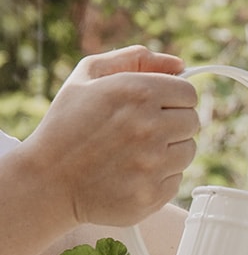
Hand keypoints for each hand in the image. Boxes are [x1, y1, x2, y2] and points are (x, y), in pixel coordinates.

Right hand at [21, 46, 197, 227]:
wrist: (48, 180)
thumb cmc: (67, 124)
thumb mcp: (88, 76)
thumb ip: (134, 60)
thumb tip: (179, 63)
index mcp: (138, 93)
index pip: (188, 93)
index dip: (174, 99)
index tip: (159, 105)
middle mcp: (150, 127)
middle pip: (192, 122)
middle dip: (173, 123)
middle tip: (144, 130)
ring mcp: (153, 164)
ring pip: (189, 151)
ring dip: (170, 150)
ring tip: (137, 151)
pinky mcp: (153, 194)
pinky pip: (176, 179)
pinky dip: (160, 176)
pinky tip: (132, 172)